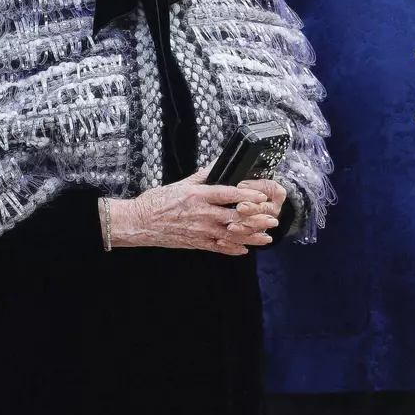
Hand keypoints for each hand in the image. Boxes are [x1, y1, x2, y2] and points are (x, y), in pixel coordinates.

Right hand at [107, 167, 279, 255]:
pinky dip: (233, 249)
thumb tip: (217, 165)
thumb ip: (203, 175)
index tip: (263, 196)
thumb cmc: (159, 200)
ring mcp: (201, 230)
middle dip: (257, 219)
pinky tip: (245, 250)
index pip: (229, 194)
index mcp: (199, 195)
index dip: (248, 195)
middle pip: (235, 216)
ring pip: (232, 235)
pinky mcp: (197, 243)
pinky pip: (219, 248)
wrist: (141, 222)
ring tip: (266, 237)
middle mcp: (203, 214)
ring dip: (251, 237)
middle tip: (273, 219)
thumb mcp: (182, 183)